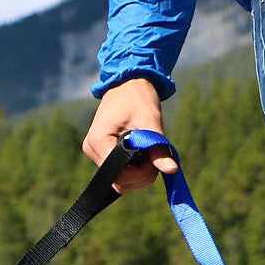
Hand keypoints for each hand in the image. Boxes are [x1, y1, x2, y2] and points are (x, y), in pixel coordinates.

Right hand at [82, 77, 179, 192]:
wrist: (127, 83)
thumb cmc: (138, 96)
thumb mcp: (151, 121)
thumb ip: (159, 148)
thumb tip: (172, 170)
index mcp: (98, 141)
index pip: (119, 175)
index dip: (140, 172)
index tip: (154, 157)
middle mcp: (91, 150)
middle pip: (120, 182)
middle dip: (142, 175)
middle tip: (155, 154)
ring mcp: (94, 154)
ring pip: (120, 181)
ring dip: (140, 174)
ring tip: (148, 151)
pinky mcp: (100, 155)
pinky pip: (119, 174)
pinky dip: (134, 170)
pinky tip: (141, 154)